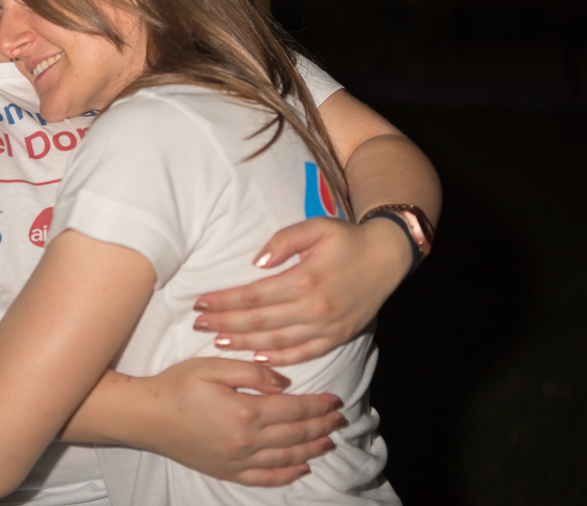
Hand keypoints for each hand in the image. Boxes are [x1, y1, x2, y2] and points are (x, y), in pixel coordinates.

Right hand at [134, 358, 344, 486]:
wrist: (146, 416)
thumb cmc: (177, 385)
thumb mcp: (213, 366)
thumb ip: (252, 372)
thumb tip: (284, 383)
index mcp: (244, 411)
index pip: (293, 409)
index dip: (317, 405)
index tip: (334, 399)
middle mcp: (245, 441)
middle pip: (295, 435)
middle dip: (321, 426)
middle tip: (340, 419)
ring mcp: (237, 460)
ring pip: (286, 458)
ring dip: (311, 449)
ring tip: (328, 441)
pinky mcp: (227, 471)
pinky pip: (265, 478)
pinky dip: (287, 475)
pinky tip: (301, 467)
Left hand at [192, 217, 409, 365]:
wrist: (388, 257)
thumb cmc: (347, 239)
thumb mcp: (316, 227)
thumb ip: (284, 240)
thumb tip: (257, 261)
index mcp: (305, 280)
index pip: (254, 295)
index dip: (225, 300)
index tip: (200, 302)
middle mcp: (314, 308)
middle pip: (260, 321)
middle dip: (225, 324)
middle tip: (198, 324)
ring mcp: (327, 327)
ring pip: (277, 341)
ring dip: (245, 343)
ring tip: (217, 342)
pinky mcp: (337, 337)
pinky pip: (303, 353)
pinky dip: (279, 359)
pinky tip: (257, 357)